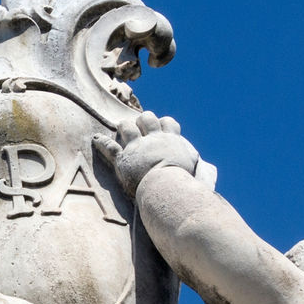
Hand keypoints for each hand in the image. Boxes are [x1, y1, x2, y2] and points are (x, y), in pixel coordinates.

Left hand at [94, 111, 208, 196]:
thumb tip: (207, 173)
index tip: (160, 128)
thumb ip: (203, 170)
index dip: (163, 123)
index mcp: (172, 140)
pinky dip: (101, 143)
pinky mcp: (123, 158)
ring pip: (127, 127)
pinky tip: (96, 139)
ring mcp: (137, 147)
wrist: (167, 185)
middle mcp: (153, 139)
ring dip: (124, 127)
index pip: (168, 123)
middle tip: (139, 126)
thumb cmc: (185, 181)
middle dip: (142, 120)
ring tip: (121, 129)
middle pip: (147, 118)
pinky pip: (109, 147)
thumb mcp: (199, 172)